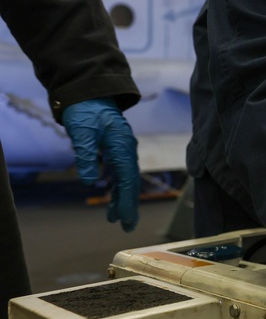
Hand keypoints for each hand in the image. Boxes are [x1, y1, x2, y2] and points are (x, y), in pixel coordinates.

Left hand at [62, 98, 140, 231]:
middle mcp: (126, 149)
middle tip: (127, 226)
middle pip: (131, 182)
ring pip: (126, 178)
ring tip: (114, 217)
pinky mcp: (115, 147)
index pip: (128, 179)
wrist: (90, 92)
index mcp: (122, 147)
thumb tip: (90, 181)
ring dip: (121, 197)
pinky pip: (120, 170)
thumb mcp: (82, 132)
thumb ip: (86, 156)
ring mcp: (122, 148)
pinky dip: (116, 185)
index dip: (127, 201)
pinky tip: (111, 193)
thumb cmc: (86, 111)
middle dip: (129, 205)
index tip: (126, 219)